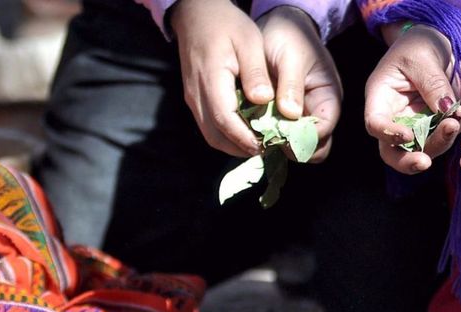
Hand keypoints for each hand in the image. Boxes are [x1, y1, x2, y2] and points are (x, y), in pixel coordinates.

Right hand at [172, 0, 272, 156]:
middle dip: (241, 148)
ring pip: (211, 135)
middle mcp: (196, 94)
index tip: (267, 145)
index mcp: (211, 79)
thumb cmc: (226, 24)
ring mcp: (193, 98)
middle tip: (267, 149)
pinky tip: (247, 132)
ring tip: (260, 144)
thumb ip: (255, 72)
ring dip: (234, 145)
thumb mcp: (249, 41)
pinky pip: (209, 126)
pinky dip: (227, 136)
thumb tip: (263, 101)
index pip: (225, 119)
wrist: (196, 14)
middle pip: (215, 136)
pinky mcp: (195, 99)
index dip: (245, 138)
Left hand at [257, 6, 341, 162]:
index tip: (280, 134)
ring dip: (278, 143)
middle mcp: (317, 112)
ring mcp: (300, 116)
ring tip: (259, 130)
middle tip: (268, 136)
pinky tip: (254, 126)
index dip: (303, 138)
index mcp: (328, 98)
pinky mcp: (282, 117)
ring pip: (295, 145)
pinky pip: (279, 135)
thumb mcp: (291, 56)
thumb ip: (292, 84)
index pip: (323, 131)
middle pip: (314, 147)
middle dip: (292, 146)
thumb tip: (291, 114)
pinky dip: (267, 135)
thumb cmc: (289, 36)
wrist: (276, 25)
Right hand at [364, 24, 460, 174]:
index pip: (375, 124)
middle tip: (426, 163)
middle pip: (392, 151)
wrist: (436, 44)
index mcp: (380, 98)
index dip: (388, 134)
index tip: (407, 136)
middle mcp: (394, 118)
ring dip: (440, 143)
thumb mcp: (422, 57)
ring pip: (422, 149)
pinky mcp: (434, 127)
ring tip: (456, 120)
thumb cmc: (419, 45)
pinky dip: (452, 132)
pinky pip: (442, 139)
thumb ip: (432, 84)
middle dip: (408, 161)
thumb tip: (446, 110)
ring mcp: (414, 126)